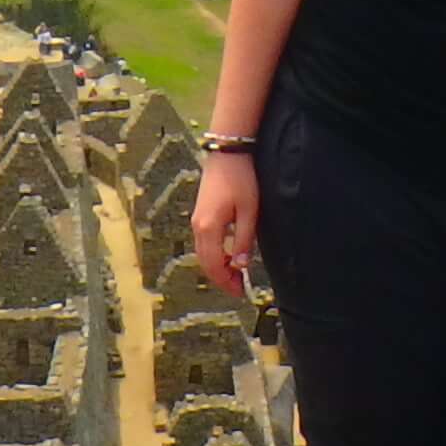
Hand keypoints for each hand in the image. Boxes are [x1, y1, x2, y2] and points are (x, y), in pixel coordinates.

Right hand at [192, 154, 260, 294]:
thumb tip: (241, 265)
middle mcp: (198, 226)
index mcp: (209, 228)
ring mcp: (197, 220)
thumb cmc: (241, 179)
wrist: (227, 152)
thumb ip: (243, 240)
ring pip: (203, 253)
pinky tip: (228, 255)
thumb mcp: (248, 212)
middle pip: (205, 262)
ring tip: (236, 275)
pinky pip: (204, 243)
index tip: (241, 292)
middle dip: (221, 278)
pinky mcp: (200, 214)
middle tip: (239, 289)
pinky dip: (214, 255)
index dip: (226, 282)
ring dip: (217, 267)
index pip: (214, 265)